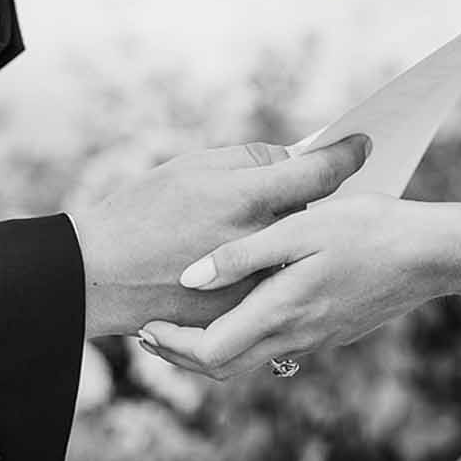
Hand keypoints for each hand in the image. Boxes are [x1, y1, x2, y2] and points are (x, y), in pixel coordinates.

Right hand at [72, 136, 370, 338]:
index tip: (362, 145)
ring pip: (292, 256)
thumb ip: (251, 160)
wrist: (99, 277)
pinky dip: (264, 273)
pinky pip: (270, 288)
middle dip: (301, 203)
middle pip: (308, 215)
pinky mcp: (243, 315)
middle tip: (285, 193)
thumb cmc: (141, 212)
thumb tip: (293, 159)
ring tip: (255, 231)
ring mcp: (255, 285)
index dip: (346, 155)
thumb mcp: (193, 167)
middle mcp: (260, 244)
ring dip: (285, 242)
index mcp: (247, 198)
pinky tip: (245, 266)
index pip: (318, 174)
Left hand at [137, 192, 449, 378]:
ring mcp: (318, 339)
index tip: (148, 328)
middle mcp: (297, 336)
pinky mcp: (332, 332)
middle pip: (224, 366)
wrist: (433, 254)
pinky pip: (277, 346)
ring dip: (212, 347)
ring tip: (186, 319)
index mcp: (283, 310)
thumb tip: (190, 279)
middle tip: (153, 334)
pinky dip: (244, 337)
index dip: (173, 348)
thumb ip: (242, 255)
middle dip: (182, 355)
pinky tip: (240, 308)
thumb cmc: (369, 229)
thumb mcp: (300, 228)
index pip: (211, 352)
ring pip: (250, 359)